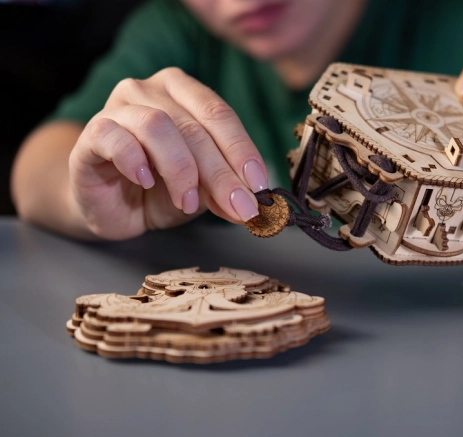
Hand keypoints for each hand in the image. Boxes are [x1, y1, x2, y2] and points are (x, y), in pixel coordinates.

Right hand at [69, 67, 267, 239]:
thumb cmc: (159, 190)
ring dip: (180, 169)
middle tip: (238, 206)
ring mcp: (118, 107)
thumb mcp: (201, 190)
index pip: (219, 114)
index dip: (242, 150)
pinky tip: (145, 181)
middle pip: (194, 126)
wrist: (111, 208)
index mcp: (183, 92)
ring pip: (157, 126)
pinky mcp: (92, 132)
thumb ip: (223, 189)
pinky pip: (114, 137)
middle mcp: (149, 90)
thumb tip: (250, 202)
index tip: (259, 185)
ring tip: (186, 202)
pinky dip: (135, 161)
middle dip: (221, 172)